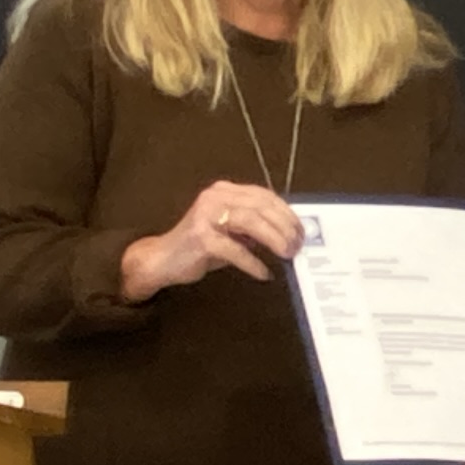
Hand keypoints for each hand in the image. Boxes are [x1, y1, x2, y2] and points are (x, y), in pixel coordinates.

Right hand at [121, 178, 305, 298]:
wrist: (162, 260)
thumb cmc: (200, 247)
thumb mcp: (230, 231)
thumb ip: (253, 226)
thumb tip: (289, 234)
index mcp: (224, 191)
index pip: (264, 196)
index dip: (286, 212)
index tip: (301, 230)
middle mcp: (215, 197)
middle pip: (261, 207)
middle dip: (285, 227)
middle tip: (298, 246)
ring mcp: (206, 216)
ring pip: (251, 222)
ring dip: (275, 240)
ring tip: (288, 255)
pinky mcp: (200, 238)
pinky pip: (235, 250)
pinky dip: (254, 263)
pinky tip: (264, 273)